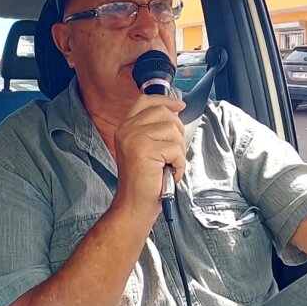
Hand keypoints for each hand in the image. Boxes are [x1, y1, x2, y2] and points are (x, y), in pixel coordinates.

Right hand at [114, 95, 185, 219]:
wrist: (134, 205)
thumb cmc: (144, 181)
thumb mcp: (145, 149)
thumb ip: (154, 130)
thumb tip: (176, 114)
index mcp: (126, 127)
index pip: (146, 101)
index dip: (165, 100)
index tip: (180, 106)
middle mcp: (127, 130)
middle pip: (165, 113)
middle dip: (177, 133)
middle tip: (172, 153)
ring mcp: (134, 138)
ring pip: (173, 131)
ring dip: (178, 151)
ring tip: (169, 165)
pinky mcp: (144, 150)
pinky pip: (175, 149)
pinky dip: (179, 164)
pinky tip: (169, 173)